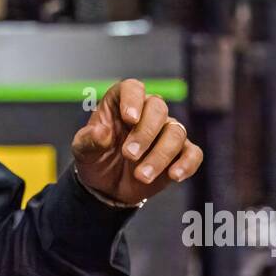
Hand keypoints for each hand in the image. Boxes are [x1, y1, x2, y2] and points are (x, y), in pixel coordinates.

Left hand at [71, 78, 202, 206]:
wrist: (107, 187)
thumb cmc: (95, 158)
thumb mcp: (82, 151)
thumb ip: (88, 140)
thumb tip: (101, 132)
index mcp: (121, 104)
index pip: (132, 88)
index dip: (133, 99)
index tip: (129, 118)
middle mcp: (146, 113)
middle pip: (158, 108)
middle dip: (145, 133)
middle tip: (128, 155)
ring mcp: (165, 132)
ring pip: (176, 131)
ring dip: (160, 155)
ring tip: (141, 176)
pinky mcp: (179, 153)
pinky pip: (193, 153)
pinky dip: (187, 163)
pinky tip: (174, 176)